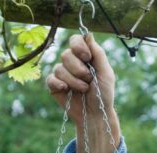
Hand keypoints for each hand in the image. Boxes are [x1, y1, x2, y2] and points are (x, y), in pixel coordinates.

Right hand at [46, 33, 120, 152]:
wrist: (95, 114)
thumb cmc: (103, 94)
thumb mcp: (106, 73)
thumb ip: (98, 53)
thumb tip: (88, 34)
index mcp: (85, 56)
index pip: (75, 40)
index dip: (78, 47)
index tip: (87, 57)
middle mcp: (72, 63)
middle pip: (66, 54)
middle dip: (78, 69)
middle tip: (88, 80)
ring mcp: (62, 74)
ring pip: (59, 68)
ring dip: (73, 81)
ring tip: (83, 89)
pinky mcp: (55, 86)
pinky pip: (50, 78)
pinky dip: (58, 84)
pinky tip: (65, 90)